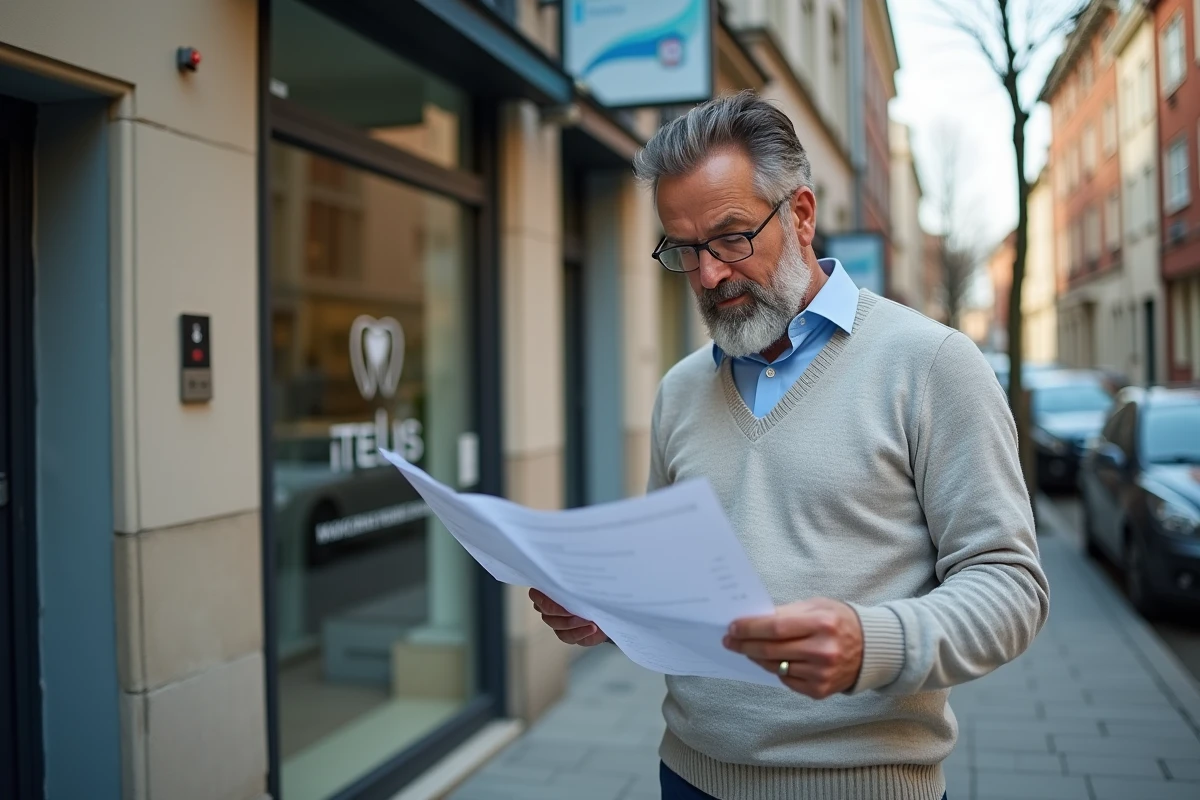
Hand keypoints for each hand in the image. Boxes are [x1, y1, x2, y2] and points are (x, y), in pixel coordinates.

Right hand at [528, 588, 609, 646]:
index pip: (536, 594)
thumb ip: (577, 581)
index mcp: (549, 591)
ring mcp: (557, 622)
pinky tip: (591, 628)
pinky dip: (580, 632)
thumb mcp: (586, 583)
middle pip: (546, 611)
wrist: (605, 609)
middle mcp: (549, 607)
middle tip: (576, 609)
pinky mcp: (567, 634)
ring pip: (556, 624)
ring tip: (589, 619)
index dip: (544, 598)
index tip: (561, 596)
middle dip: (561, 611)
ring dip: (573, 623)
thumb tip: (576, 578)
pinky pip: (568, 636)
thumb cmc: (593, 592)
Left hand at [723, 598, 863, 698]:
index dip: (749, 628)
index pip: (775, 628)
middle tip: (730, 640)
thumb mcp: (816, 606)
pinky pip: (786, 680)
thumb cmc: (839, 622)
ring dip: (756, 658)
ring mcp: (821, 674)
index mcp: (822, 624)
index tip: (732, 627)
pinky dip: (775, 669)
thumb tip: (752, 620)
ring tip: (747, 649)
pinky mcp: (819, 691)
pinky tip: (771, 660)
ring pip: (774, 667)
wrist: (871, 648)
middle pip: (770, 650)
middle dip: (745, 644)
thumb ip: (785, 612)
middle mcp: (822, 651)